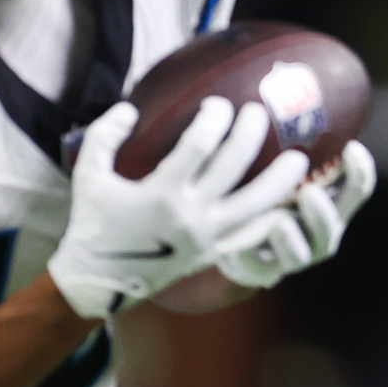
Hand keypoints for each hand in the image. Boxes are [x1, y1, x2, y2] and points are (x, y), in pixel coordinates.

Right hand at [47, 97, 310, 317]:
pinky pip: (253, 234)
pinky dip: (274, 218)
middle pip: (233, 166)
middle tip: (258, 113)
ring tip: (299, 159)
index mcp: (160, 194)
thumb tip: (130, 108)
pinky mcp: (214, 253)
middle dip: (249, 133)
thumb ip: (104, 136)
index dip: (214, 118)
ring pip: (255, 204)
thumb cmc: (93, 224)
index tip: (218, 104)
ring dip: (280, 180)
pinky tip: (290, 202)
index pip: (199, 145)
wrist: (98, 281)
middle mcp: (189, 215)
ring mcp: (206, 237)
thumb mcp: (88, 175)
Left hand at [216, 141, 376, 289]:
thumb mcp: (281, 169)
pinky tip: (231, 246)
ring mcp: (292, 257)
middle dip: (323, 212)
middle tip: (308, 192)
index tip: (351, 147)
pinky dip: (247, 256)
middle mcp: (318, 235)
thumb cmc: (266, 194)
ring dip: (289, 238)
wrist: (238, 244)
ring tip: (276, 223)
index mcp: (331, 207)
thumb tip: (288, 89)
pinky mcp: (261, 272)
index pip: (356, 191)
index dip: (360, 173)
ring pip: (300, 254)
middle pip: (332, 227)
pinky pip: (257, 267)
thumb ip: (290, 144)